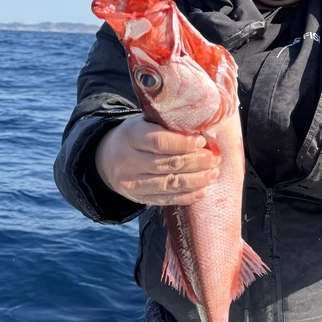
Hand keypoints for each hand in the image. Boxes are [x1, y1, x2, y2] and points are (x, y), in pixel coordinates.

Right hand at [95, 115, 220, 205]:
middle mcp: (128, 161)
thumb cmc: (136, 136)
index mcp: (131, 136)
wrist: (107, 158)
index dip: (184, 143)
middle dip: (196, 162)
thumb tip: (203, 131)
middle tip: (214, 158)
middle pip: (168, 164)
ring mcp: (131, 183)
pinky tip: (202, 191)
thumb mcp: (145, 122)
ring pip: (169, 184)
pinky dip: (186, 196)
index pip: (160, 142)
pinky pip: (165, 199)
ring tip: (213, 174)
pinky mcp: (137, 198)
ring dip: (196, 180)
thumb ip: (168, 126)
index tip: (202, 142)